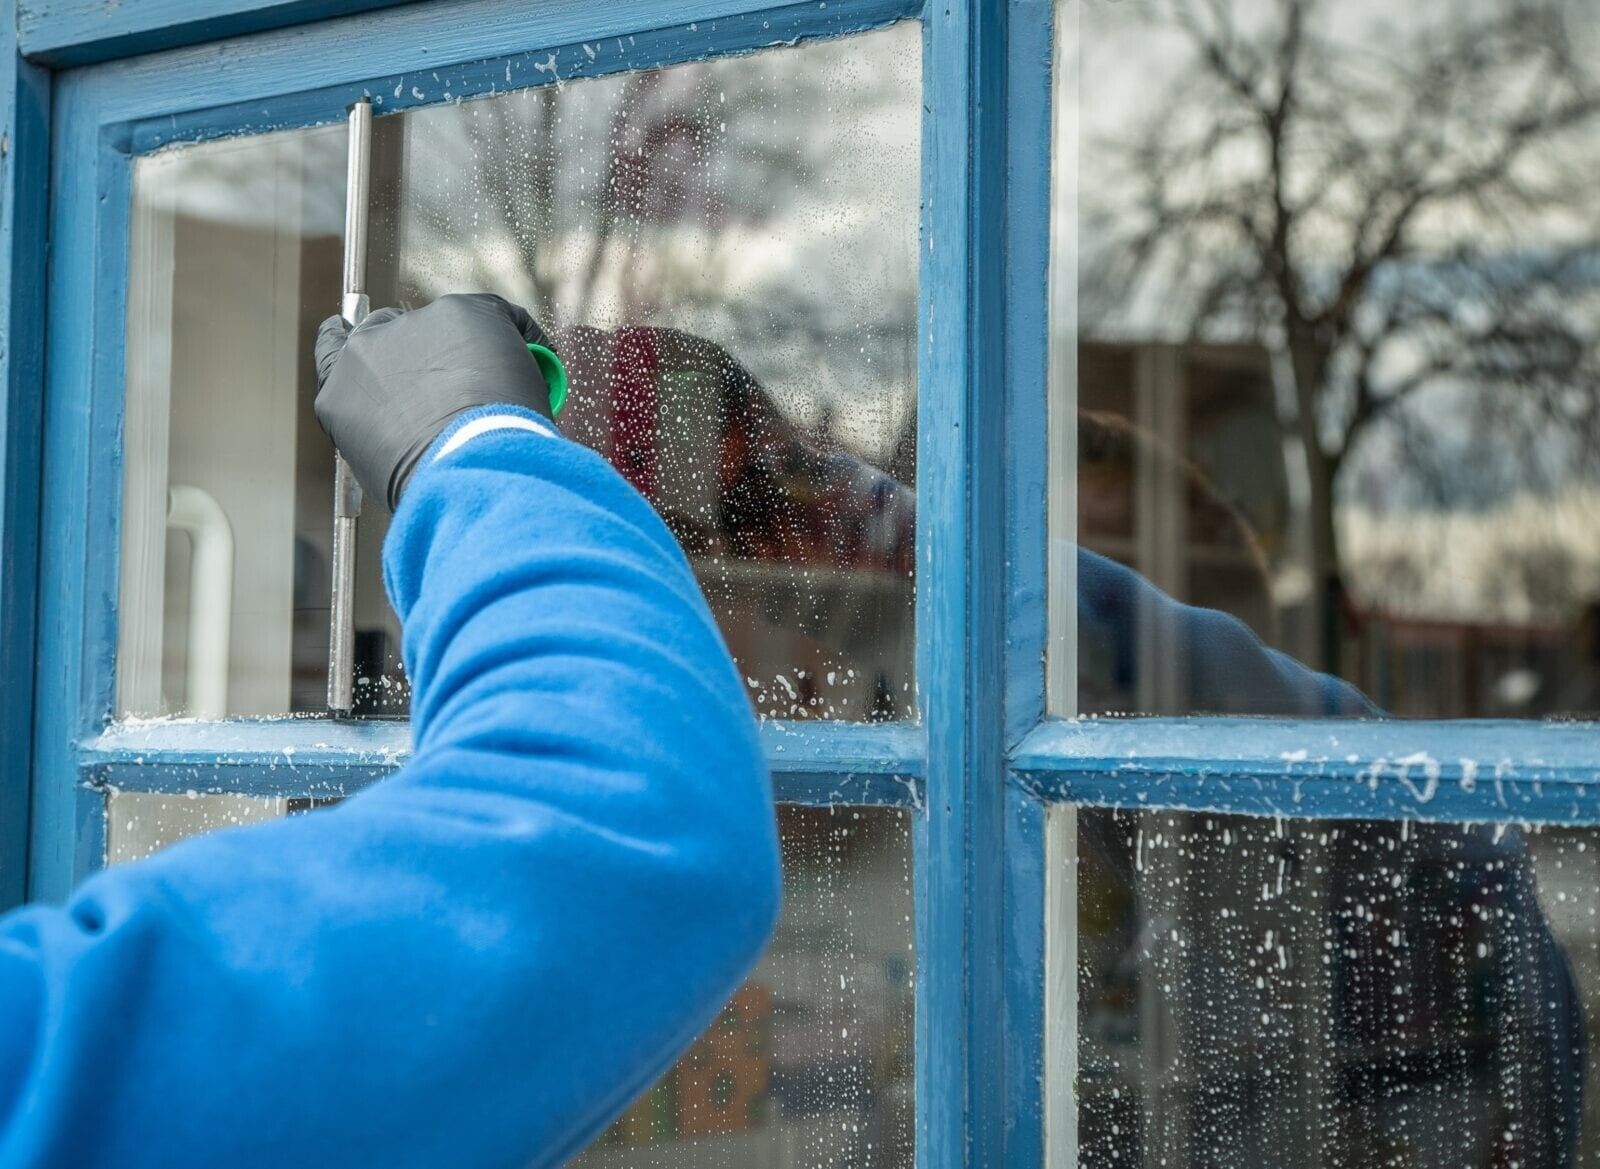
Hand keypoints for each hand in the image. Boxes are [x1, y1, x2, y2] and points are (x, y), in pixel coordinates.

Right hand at [314, 293, 555, 509]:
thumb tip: (416, 429)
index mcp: (340, 390)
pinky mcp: (462, 313)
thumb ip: (385, 430)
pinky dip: (524, 338)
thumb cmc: (431, 487)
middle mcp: (368, 349)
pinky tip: (540, 363)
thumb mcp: (383, 467)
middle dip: (425, 346)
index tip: (376, 340)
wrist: (466, 472)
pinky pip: (501, 317)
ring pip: (452, 327)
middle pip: (394, 327)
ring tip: (506, 390)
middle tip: (462, 375)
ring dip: (476, 350)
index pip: (334, 346)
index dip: (358, 340)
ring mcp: (415, 326)